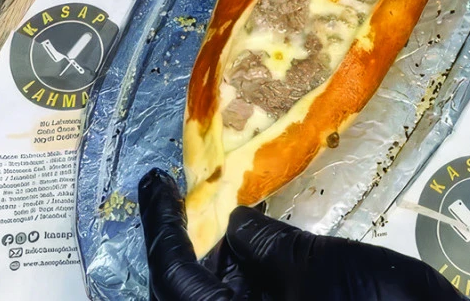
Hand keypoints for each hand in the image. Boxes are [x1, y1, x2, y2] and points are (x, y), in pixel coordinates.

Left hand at [138, 169, 460, 300]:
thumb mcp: (316, 267)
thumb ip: (268, 244)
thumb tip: (237, 224)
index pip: (173, 276)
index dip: (159, 225)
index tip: (153, 181)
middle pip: (190, 296)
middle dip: (194, 249)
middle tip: (200, 202)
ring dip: (224, 268)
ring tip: (241, 224)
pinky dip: (252, 283)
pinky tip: (268, 254)